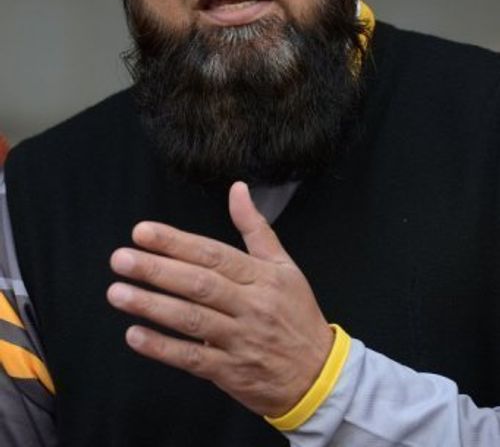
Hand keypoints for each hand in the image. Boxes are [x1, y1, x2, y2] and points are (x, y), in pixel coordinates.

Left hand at [107, 181, 332, 416]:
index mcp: (262, 277)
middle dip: (157, 270)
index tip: (142, 232)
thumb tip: (238, 189)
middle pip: (199, 284)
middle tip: (121, 259)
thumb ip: (256, 228)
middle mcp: (251, 306)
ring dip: (152, 306)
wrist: (318, 376)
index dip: (176, 242)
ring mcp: (240, 340)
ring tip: (118, 292)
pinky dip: (162, 347)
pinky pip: (192, 359)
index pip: (213, 254)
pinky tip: (135, 335)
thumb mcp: (284, 266)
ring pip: (191, 320)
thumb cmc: (296, 315)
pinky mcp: (230, 372)